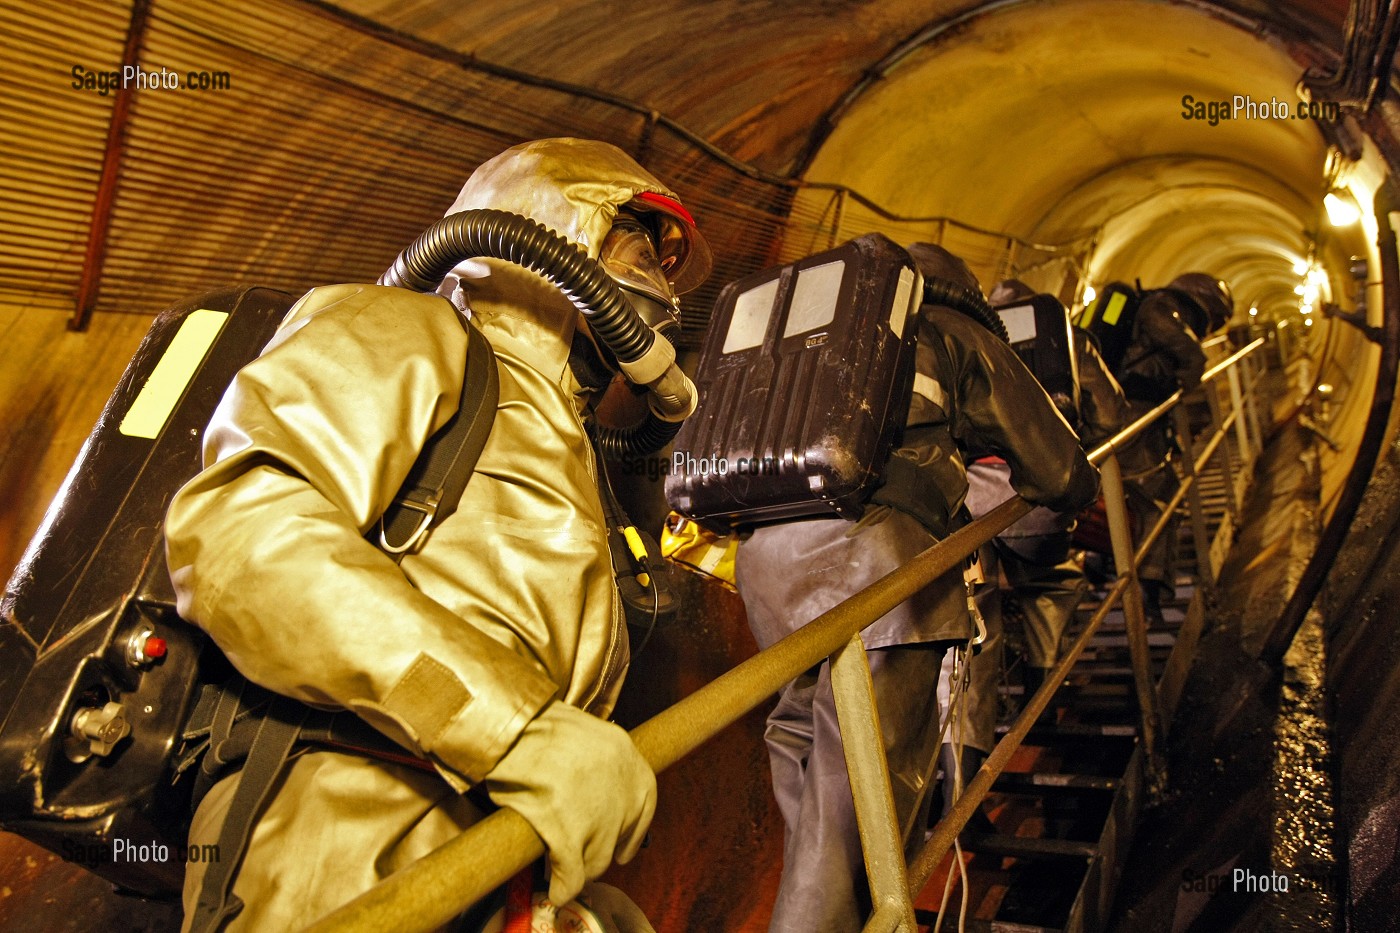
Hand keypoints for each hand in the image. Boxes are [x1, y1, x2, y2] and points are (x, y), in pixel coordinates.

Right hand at [483, 701, 655, 904]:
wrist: (514, 729)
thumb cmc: (541, 728)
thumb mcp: (589, 736)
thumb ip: (601, 764)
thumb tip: (595, 792)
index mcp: (632, 763)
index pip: (644, 808)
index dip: (629, 832)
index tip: (621, 848)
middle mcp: (624, 793)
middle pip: (617, 838)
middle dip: (598, 849)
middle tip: (580, 852)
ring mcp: (600, 818)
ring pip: (597, 862)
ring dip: (579, 867)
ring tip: (560, 865)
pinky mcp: (570, 837)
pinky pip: (572, 877)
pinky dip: (563, 888)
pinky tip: (556, 891)